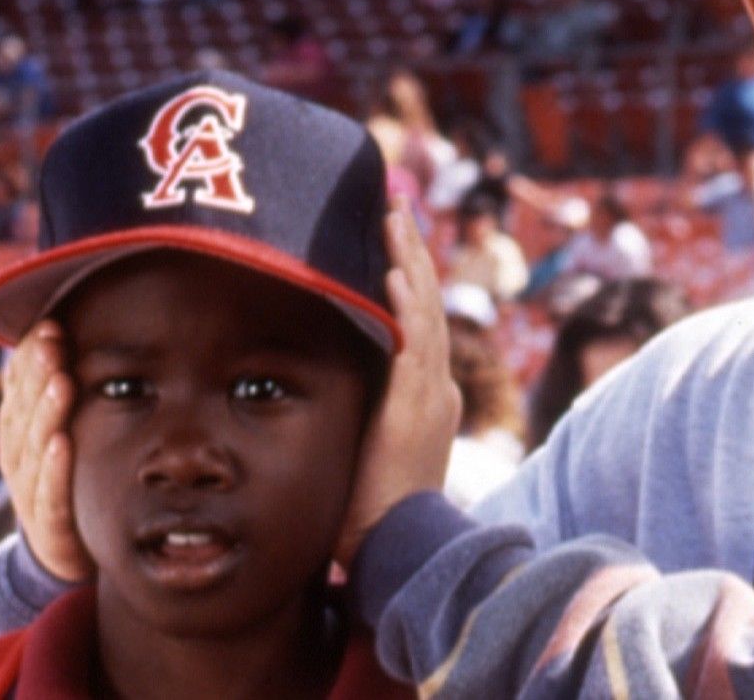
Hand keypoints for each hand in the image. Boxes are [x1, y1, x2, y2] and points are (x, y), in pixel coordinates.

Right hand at [0, 321, 91, 581]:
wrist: (64, 555)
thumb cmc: (69, 482)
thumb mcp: (62, 437)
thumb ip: (60, 395)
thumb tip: (72, 336)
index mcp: (21, 435)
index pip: (18, 390)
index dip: (30, 359)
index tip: (49, 327)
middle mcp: (19, 460)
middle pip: (23, 412)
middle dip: (36, 375)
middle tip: (54, 343)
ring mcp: (30, 493)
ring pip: (33, 448)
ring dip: (46, 413)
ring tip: (62, 382)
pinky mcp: (49, 526)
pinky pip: (48, 494)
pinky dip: (54, 469)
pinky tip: (64, 445)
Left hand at [335, 196, 461, 566]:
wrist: (396, 550)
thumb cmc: (370, 512)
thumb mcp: (361, 450)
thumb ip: (352, 415)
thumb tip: (317, 391)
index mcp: (425, 395)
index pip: (417, 320)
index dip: (406, 274)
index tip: (387, 236)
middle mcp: (436, 386)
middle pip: (424, 302)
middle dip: (408, 250)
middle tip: (391, 203)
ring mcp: (430, 393)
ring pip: (423, 309)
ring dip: (408, 259)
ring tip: (392, 215)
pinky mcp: (418, 405)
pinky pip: (413, 341)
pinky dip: (404, 303)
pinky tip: (391, 269)